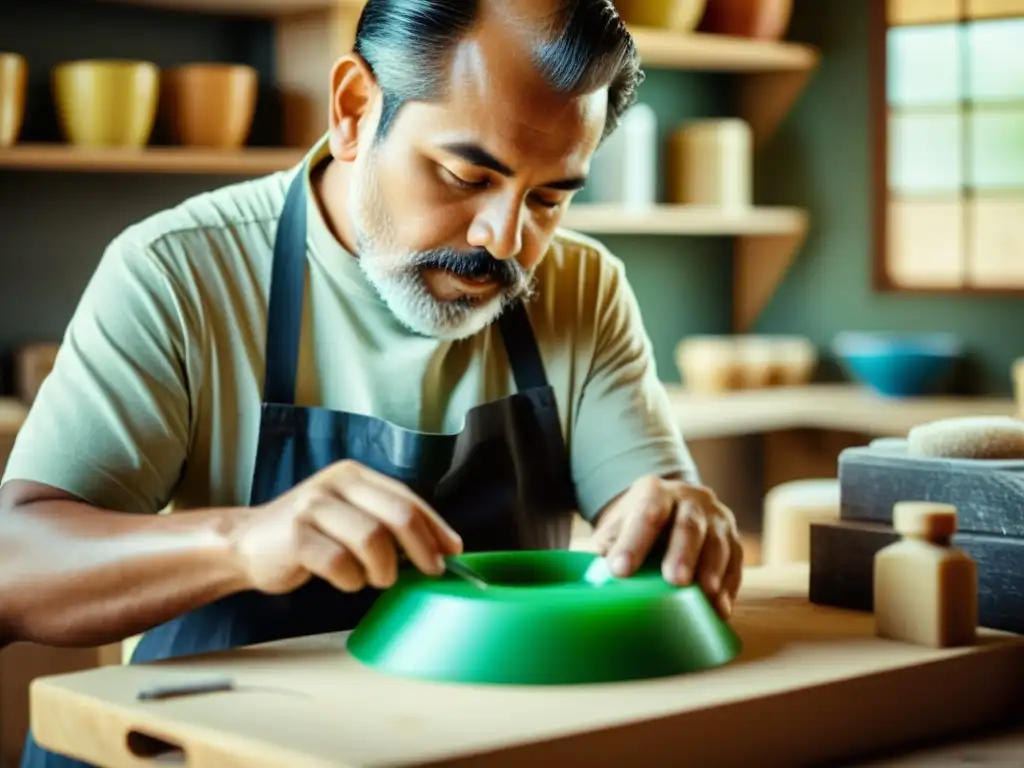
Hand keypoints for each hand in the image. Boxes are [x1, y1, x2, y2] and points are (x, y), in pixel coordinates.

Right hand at [229, 460, 462, 594]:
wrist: (246, 544)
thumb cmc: (309, 535)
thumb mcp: (349, 516)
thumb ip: (386, 523)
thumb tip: (442, 548)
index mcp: (354, 475)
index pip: (407, 498)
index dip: (435, 527)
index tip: (453, 552)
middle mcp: (335, 483)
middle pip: (397, 515)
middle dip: (421, 549)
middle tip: (429, 572)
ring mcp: (313, 507)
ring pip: (372, 539)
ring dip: (383, 569)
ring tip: (377, 579)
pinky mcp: (294, 535)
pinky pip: (340, 563)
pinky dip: (350, 580)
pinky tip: (346, 581)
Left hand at [590, 476, 742, 618]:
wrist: (671, 506)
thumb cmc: (636, 524)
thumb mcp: (618, 524)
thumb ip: (609, 544)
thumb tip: (599, 575)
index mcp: (655, 492)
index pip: (646, 513)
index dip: (634, 541)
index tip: (620, 570)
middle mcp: (690, 500)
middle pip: (689, 525)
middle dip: (683, 553)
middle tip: (675, 580)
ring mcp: (716, 518)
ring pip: (718, 542)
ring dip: (713, 570)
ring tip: (706, 595)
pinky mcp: (733, 539)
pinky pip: (736, 562)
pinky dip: (729, 586)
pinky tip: (720, 608)